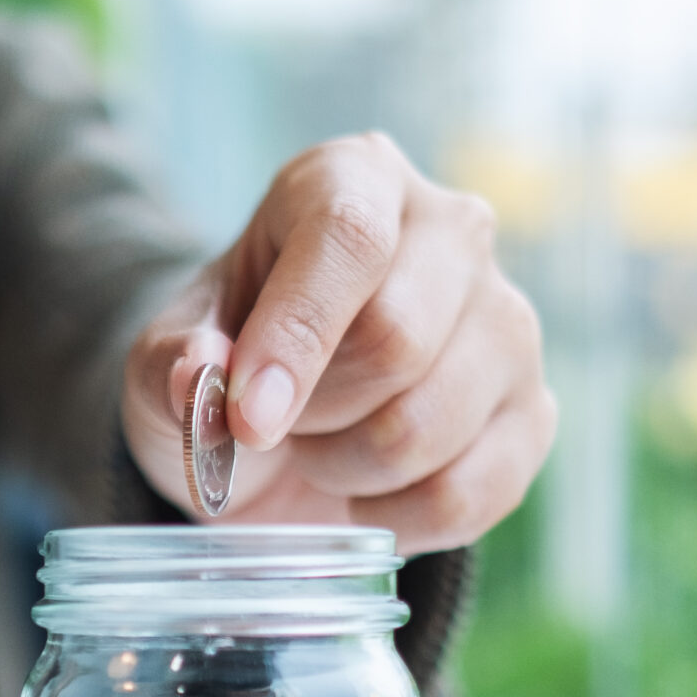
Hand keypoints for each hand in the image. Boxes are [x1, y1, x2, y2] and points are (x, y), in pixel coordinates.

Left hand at [121, 134, 555, 551]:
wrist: (277, 431)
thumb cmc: (229, 367)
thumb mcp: (162, 359)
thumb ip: (169, 362)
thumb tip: (198, 381)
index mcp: (354, 179)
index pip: (350, 238)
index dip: (297, 336)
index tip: (247, 418)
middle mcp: (452, 230)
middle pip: (398, 339)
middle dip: (315, 411)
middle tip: (276, 422)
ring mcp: (507, 320)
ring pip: (431, 424)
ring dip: (347, 467)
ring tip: (320, 446)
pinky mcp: (534, 410)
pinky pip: (473, 492)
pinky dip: (396, 517)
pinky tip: (366, 491)